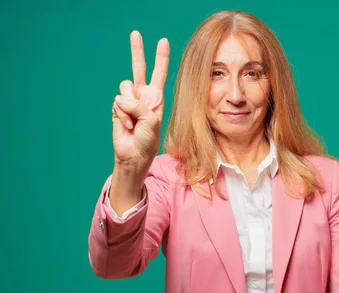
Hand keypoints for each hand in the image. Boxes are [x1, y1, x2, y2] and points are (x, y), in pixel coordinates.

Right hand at [111, 30, 169, 170]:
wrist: (134, 154)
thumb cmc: (148, 140)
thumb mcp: (152, 122)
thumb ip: (139, 107)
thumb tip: (121, 98)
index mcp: (156, 98)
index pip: (159, 74)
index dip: (161, 58)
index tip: (163, 42)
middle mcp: (142, 96)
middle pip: (139, 69)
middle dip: (137, 51)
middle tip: (136, 33)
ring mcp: (129, 101)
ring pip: (125, 88)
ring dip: (129, 107)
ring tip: (134, 122)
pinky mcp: (117, 107)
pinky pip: (117, 102)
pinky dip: (121, 115)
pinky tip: (127, 125)